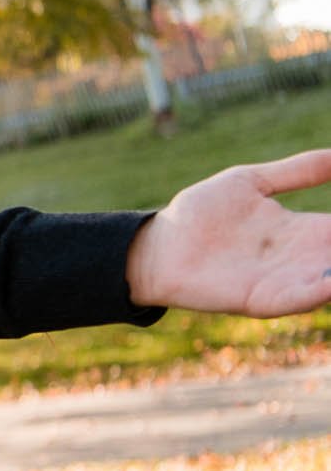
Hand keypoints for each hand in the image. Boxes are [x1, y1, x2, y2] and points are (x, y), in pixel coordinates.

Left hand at [125, 149, 330, 314]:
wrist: (157, 244)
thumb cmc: (200, 213)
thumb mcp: (252, 182)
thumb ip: (298, 171)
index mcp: (303, 230)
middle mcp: (301, 259)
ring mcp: (282, 281)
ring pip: (329, 280)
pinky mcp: (258, 300)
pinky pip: (295, 300)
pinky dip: (316, 293)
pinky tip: (329, 282)